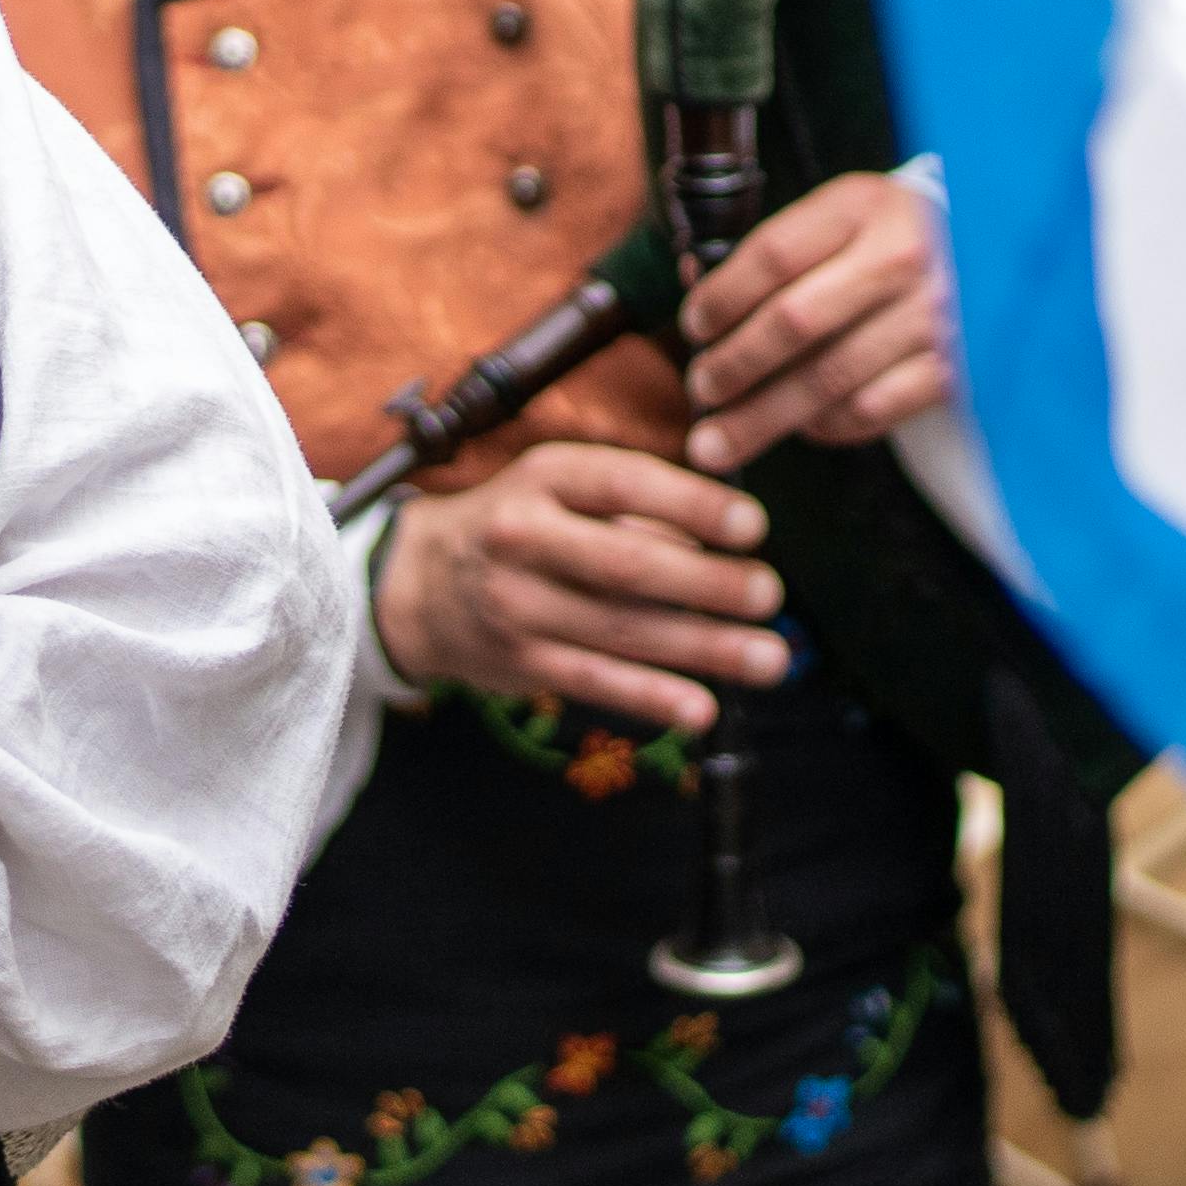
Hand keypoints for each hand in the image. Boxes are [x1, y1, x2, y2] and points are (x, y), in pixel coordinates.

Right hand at [377, 439, 788, 734]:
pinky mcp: (518, 661)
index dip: (694, 505)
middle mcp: (523, 537)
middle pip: (627, 565)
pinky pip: (596, 682)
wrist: (417, 581)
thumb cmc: (518, 524)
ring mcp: (516, 604)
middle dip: (707, 584)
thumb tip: (722, 543)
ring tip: (767, 659)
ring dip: (703, 649)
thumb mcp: (561, 486)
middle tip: (769, 595)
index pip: (625, 485)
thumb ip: (634, 507)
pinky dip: (652, 697)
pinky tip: (702, 708)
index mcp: (545, 476)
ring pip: (622, 631)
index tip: (753, 526)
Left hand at [677, 167, 954, 468]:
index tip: (692, 329)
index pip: (773, 255)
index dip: (721, 298)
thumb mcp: (833, 217)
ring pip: (826, 380)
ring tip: (717, 440)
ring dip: (761, 418)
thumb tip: (693, 293)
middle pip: (794, 323)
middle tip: (699, 391)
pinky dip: (823, 429)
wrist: (982, 251)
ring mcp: (930, 317)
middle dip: (733, 366)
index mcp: (861, 206)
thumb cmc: (880, 237)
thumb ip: (769, 252)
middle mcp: (901, 257)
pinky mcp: (948, 371)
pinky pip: (867, 413)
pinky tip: (797, 429)